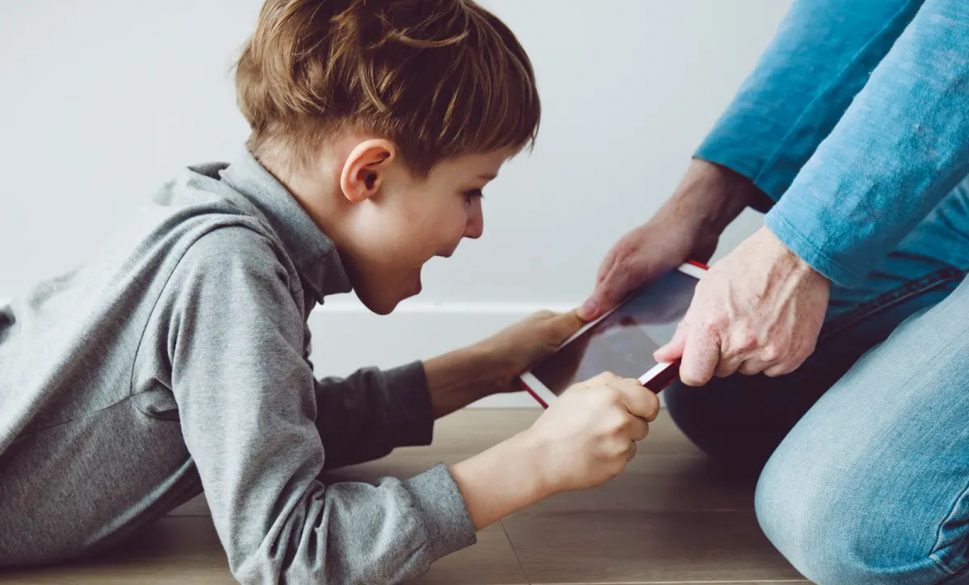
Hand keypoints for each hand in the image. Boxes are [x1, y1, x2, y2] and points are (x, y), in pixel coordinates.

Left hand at [424, 310, 584, 417]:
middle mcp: (549, 334)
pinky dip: (564, 377)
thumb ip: (574, 320)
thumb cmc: (515, 346)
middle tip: (600, 360)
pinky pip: (560, 373)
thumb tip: (598, 305)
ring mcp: (544, 353)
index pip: (581, 321)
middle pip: (577, 342)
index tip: (613, 337)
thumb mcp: (549, 329)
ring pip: (570, 359)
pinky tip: (572, 382)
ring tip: (587, 373)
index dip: (596, 328)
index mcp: (551, 320)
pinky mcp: (541, 371)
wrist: (490, 371)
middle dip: (586, 351)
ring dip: (575, 366)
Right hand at [522, 371, 659, 492]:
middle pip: (644, 422)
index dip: (644, 404)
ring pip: (635, 440)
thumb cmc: (555, 426)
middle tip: (607, 424)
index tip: (637, 408)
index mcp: (612, 396)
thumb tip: (635, 384)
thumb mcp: (577, 391)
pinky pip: (625, 457)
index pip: (650, 400)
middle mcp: (620, 420)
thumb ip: (609, 383)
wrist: (542, 458)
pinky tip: (594, 451)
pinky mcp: (618, 465)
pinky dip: (614, 455)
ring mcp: (621, 444)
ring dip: (622, 439)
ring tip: (596, 439)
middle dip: (631, 422)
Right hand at [581, 159, 762, 320]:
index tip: (604, 337)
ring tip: (658, 312)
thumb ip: (609, 291)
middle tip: (640, 322)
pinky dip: (663, 307)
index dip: (598, 321)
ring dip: (648, 313)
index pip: (596, 304)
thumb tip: (585, 312)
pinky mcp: (661, 282)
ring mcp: (642, 279)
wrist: (699, 223)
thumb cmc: (664, 238)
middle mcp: (623, 276)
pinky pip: (657, 303)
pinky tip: (670, 308)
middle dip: (627, 318)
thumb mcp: (632, 267)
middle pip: (617, 309)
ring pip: (639, 308)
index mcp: (609, 271)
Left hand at [654, 227, 829, 385]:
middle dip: (722, 354)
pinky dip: (771, 354)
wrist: (794, 256)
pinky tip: (773, 328)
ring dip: (748, 354)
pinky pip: (773, 370)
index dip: (693, 368)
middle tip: (735, 324)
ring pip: (747, 370)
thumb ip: (685, 331)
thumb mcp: (706, 292)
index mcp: (713, 326)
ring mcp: (770, 351)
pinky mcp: (794, 355)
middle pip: (721, 372)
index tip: (697, 360)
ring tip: (757, 321)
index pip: (694, 375)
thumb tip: (666, 356)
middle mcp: (741, 343)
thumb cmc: (750, 267)